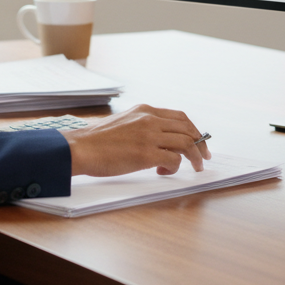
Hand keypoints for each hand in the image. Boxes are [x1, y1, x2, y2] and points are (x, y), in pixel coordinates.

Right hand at [62, 104, 211, 176]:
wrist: (81, 148)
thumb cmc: (97, 140)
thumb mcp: (124, 122)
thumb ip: (143, 126)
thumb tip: (159, 141)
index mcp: (145, 110)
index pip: (179, 116)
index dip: (193, 129)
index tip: (198, 140)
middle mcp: (150, 120)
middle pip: (187, 129)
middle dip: (201, 144)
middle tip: (204, 157)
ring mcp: (149, 136)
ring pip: (186, 144)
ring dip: (195, 157)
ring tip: (195, 168)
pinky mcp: (146, 154)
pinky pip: (174, 160)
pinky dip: (175, 168)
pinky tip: (164, 173)